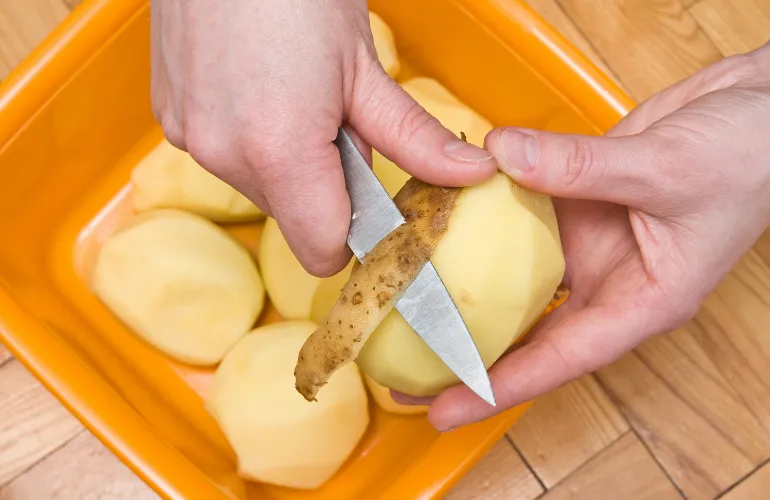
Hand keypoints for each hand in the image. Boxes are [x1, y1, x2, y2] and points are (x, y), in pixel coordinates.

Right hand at [149, 0, 495, 275]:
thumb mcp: (364, 69)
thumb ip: (413, 137)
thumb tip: (469, 175)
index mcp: (278, 151)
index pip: (322, 249)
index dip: (355, 236)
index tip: (374, 205)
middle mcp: (224, 155)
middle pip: (294, 216)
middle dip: (324, 186)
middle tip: (336, 120)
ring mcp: (189, 137)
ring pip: (260, 187)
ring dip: (286, 161)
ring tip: (295, 96)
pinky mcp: (170, 119)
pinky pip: (225, 156)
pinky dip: (250, 139)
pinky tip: (260, 88)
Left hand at [395, 18, 769, 430]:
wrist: (769, 107)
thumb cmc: (750, 155)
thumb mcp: (664, 169)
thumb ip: (579, 166)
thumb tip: (501, 157)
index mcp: (643, 302)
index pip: (561, 359)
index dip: (500, 387)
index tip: (445, 408)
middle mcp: (612, 280)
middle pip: (530, 329)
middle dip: (472, 351)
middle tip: (409, 367)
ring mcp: (593, 242)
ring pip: (520, 273)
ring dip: (471, 284)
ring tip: (413, 301)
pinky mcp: (582, 202)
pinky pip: (526, 216)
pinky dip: (490, 215)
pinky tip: (448, 215)